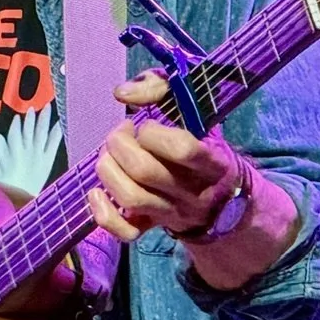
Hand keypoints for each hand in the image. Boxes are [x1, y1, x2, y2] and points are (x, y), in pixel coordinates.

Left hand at [85, 72, 242, 242]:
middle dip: (120, 145)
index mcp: (212, 162)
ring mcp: (172, 213)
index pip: (182, 149)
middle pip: (145, 172)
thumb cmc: (203, 144)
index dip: (153, 132)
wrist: (221, 200)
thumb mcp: (194, 109)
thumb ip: (161, 87)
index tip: (146, 125)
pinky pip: (125, 232)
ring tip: (109, 155)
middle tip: (120, 134)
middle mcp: (193, 192)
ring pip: (131, 198)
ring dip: (108, 171)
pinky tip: (97, 192)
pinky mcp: (153, 228)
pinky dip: (104, 213)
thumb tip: (122, 93)